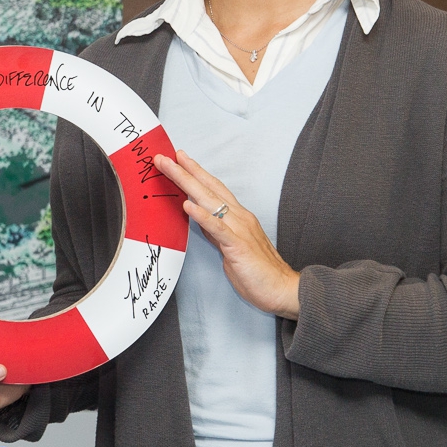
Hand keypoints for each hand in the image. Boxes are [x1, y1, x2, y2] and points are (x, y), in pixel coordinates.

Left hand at [158, 149, 299, 316]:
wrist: (283, 290)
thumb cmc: (258, 270)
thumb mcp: (230, 246)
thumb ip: (215, 231)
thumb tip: (199, 218)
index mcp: (238, 216)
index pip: (213, 188)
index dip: (195, 172)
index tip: (178, 158)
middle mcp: (239, 217)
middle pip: (208, 188)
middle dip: (184, 171)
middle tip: (163, 157)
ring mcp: (239, 230)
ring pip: (210, 201)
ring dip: (187, 183)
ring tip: (170, 168)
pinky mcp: (238, 246)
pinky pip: (218, 228)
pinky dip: (202, 216)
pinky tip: (188, 206)